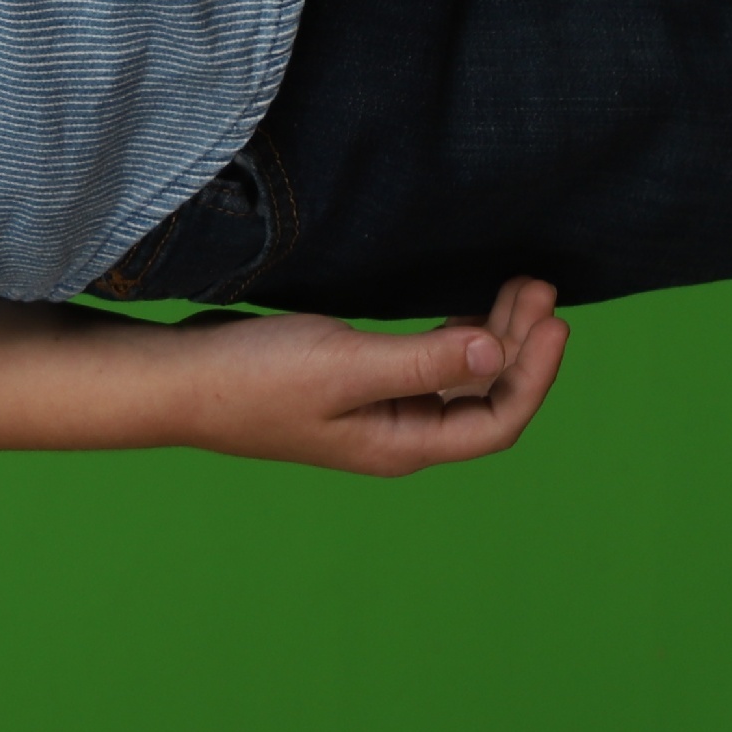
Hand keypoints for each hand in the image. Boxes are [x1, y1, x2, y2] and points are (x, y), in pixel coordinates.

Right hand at [162, 276, 568, 475]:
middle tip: (540, 288)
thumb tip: (499, 353)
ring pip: (458, 380)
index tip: (554, 319)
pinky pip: (425, 368)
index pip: (498, 419)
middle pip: (485, 398)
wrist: (177, 381)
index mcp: (402, 443)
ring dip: (492, 338)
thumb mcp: (345, 364)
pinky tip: (462, 315)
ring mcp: (374, 411)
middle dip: (521, 346)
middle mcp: (397, 434)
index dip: (536, 373)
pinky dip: (454, 340)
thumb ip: (424, 360)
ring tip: (517, 290)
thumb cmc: (252, 377)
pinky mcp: (352, 385)